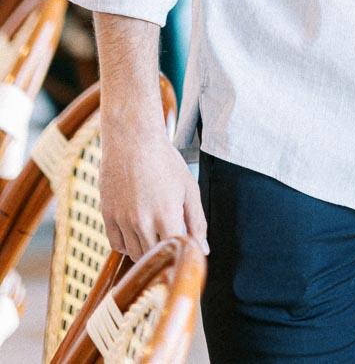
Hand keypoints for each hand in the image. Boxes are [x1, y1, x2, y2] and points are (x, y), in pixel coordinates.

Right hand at [100, 125, 207, 262]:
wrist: (132, 140)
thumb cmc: (165, 162)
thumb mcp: (189, 188)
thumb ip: (198, 222)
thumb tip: (204, 250)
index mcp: (167, 216)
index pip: (174, 252)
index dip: (180, 252)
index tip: (182, 245)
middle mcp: (143, 222)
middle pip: (153, 256)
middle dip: (163, 250)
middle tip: (167, 235)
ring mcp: (123, 220)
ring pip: (134, 253)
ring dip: (146, 248)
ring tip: (153, 229)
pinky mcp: (107, 215)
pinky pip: (117, 245)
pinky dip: (127, 244)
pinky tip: (137, 230)